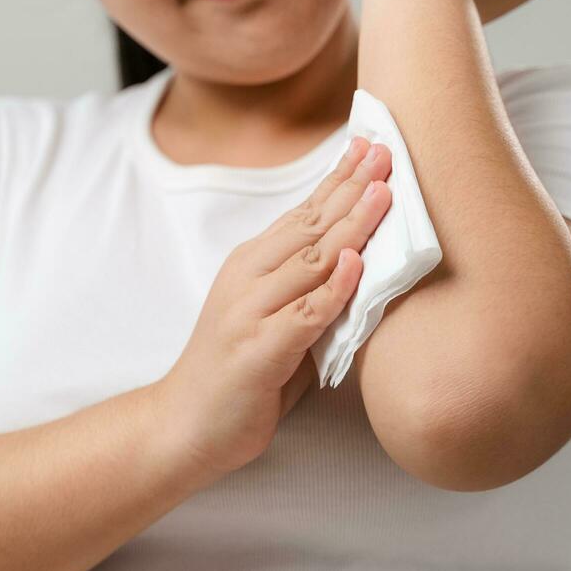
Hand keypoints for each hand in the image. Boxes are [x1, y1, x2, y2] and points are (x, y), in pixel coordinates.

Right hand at [156, 136, 394, 479]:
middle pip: (310, 225)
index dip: (337, 179)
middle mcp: (248, 278)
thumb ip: (311, 291)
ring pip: (310, 260)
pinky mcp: (258, 350)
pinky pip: (305, 314)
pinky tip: (357, 263)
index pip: (303, 213)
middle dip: (351, 186)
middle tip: (385, 151)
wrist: (184, 424)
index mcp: (251, 265)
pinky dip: (334, 288)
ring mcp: (250, 312)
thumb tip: (367, 263)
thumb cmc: (239, 374)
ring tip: (383, 193)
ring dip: (351, 224)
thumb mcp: (276, 319)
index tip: (369, 146)